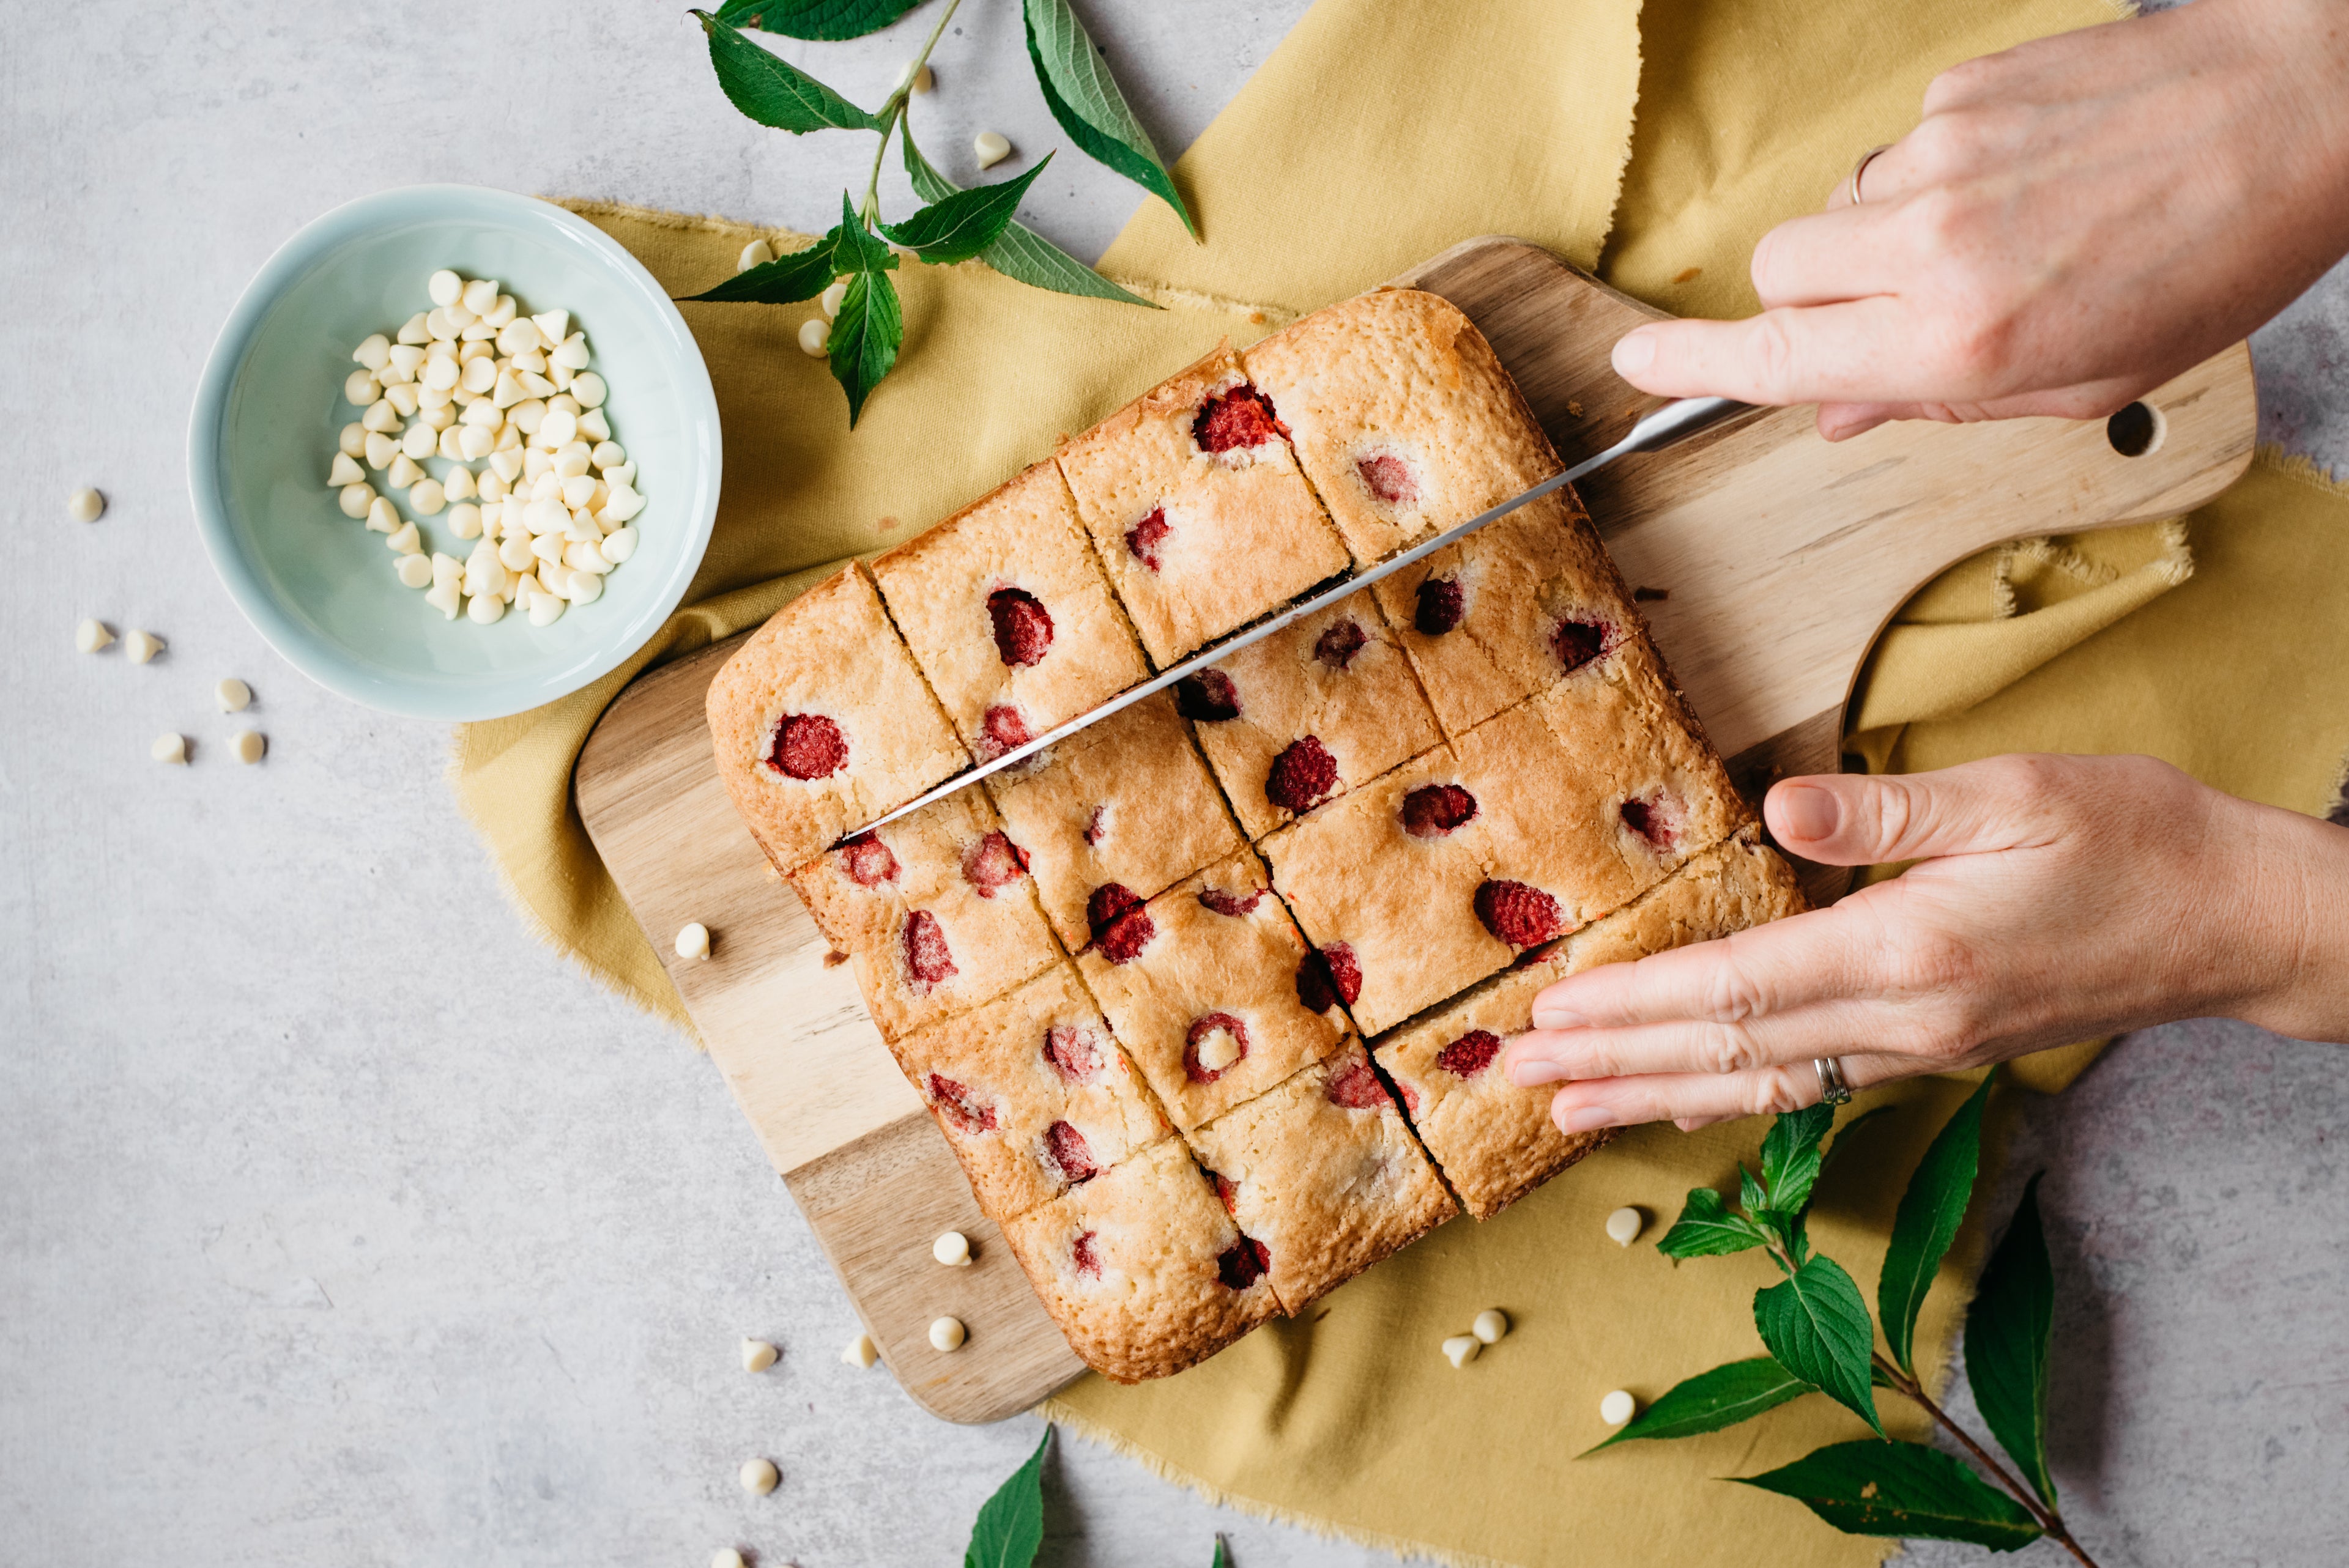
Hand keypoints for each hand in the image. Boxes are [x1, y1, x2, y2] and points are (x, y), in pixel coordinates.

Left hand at [1505, 755, 2348, 1132]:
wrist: (2235, 921)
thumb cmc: (2135, 841)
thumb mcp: (2016, 793)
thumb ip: (1888, 806)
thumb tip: (1781, 804)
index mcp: (1908, 953)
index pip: (1739, 986)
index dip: (1637, 1002)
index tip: (1553, 1012)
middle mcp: (1903, 1021)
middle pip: (1727, 1052)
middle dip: (1612, 1064)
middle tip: (1514, 1076)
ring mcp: (1918, 1047)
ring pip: (1759, 1083)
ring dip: (1653, 1095)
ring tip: (1566, 1109)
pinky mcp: (1934, 1049)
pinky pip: (1807, 1085)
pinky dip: (1730, 1097)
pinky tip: (1682, 1101)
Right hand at [1608, 0, 2348, 439]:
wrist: (2300, 110)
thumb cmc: (2214, 257)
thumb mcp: (2083, 379)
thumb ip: (1942, 399)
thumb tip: (1843, 407)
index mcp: (1959, 338)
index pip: (1778, 359)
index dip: (1693, 369)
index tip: (1638, 367)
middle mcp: (1931, 243)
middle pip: (1779, 271)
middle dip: (1809, 300)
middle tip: (1887, 314)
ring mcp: (1939, 154)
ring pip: (1837, 208)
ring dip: (1877, 238)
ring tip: (1989, 238)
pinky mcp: (1963, 90)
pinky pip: (1901, 150)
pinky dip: (1937, 177)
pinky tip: (2025, 178)